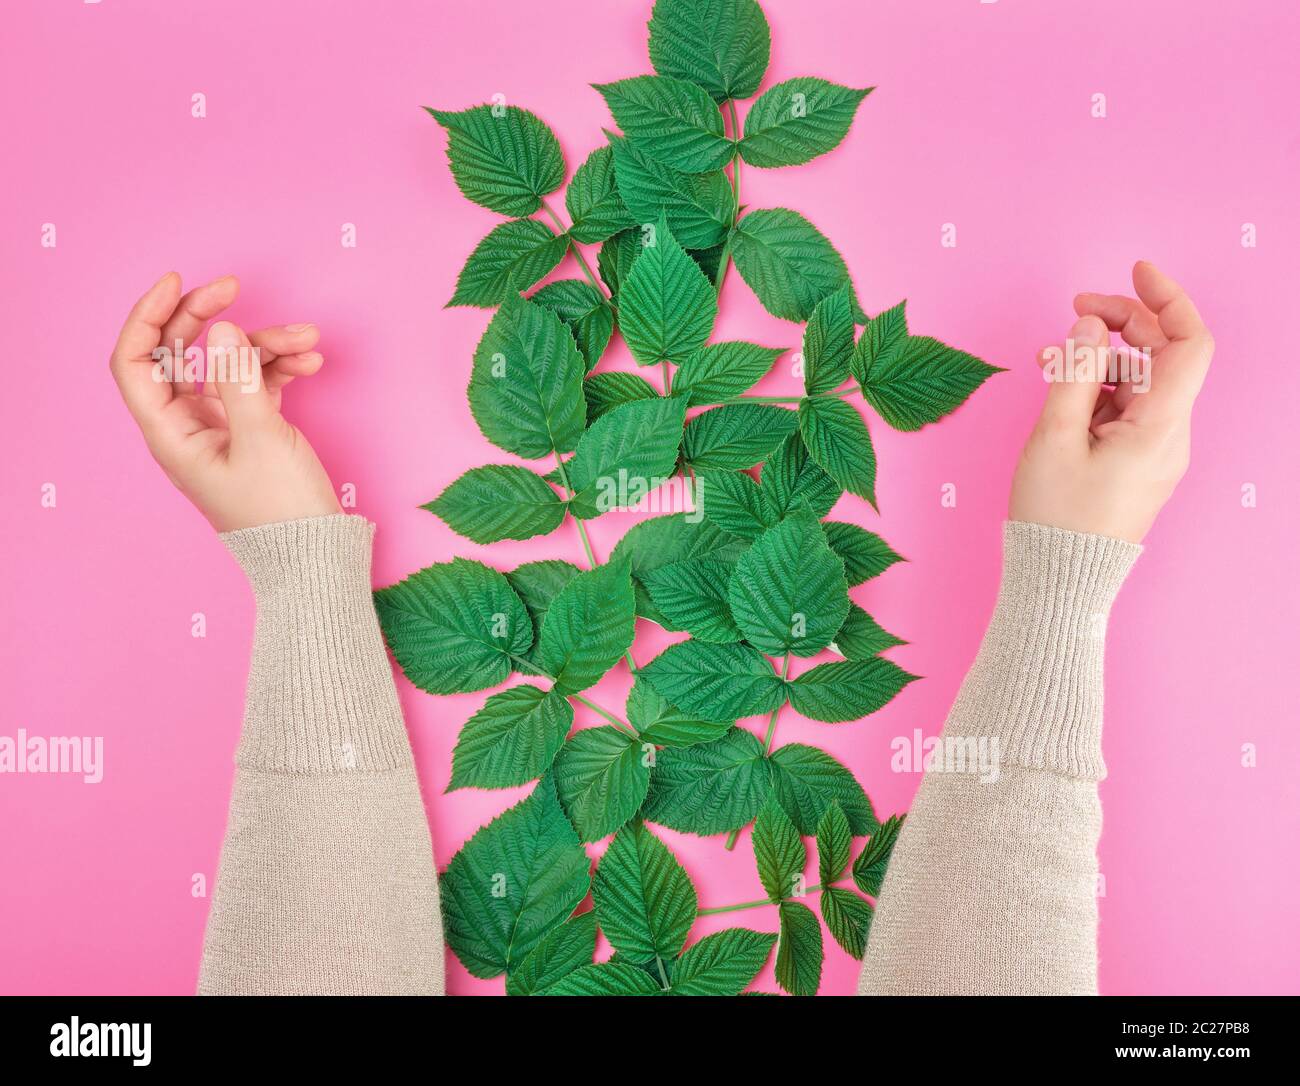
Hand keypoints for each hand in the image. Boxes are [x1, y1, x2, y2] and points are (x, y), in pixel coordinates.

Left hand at [110, 272, 341, 532]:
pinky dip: (280, 368)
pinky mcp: (252, 432)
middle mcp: (188, 428)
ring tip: (306, 339)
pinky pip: (257, 384)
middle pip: (180, 354)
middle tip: (235, 289)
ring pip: (229, 365)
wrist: (314, 557)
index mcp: (171, 434)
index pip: (136, 362)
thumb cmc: (281, 512)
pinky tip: (308, 362)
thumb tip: (223, 329)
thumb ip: (240, 379)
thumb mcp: (262, 439)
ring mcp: (221, 428)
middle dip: (208, 318)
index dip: (148, 316)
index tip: (177, 282)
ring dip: (264, 344)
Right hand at [1009, 261, 1213, 543]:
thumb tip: (1088, 326)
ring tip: (1047, 361)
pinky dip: (1095, 390)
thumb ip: (1073, 372)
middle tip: (1074, 309)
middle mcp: (1169, 436)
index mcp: (1159, 427)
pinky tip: (1058, 390)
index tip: (1135, 270)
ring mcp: (1155, 451)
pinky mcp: (1136, 463)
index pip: (1189, 342)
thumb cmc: (1055, 517)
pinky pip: (1124, 410)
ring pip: (1138, 381)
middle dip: (1122, 322)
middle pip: (1162, 355)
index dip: (1167, 298)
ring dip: (1098, 359)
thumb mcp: (1053, 437)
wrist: (1059, 583)